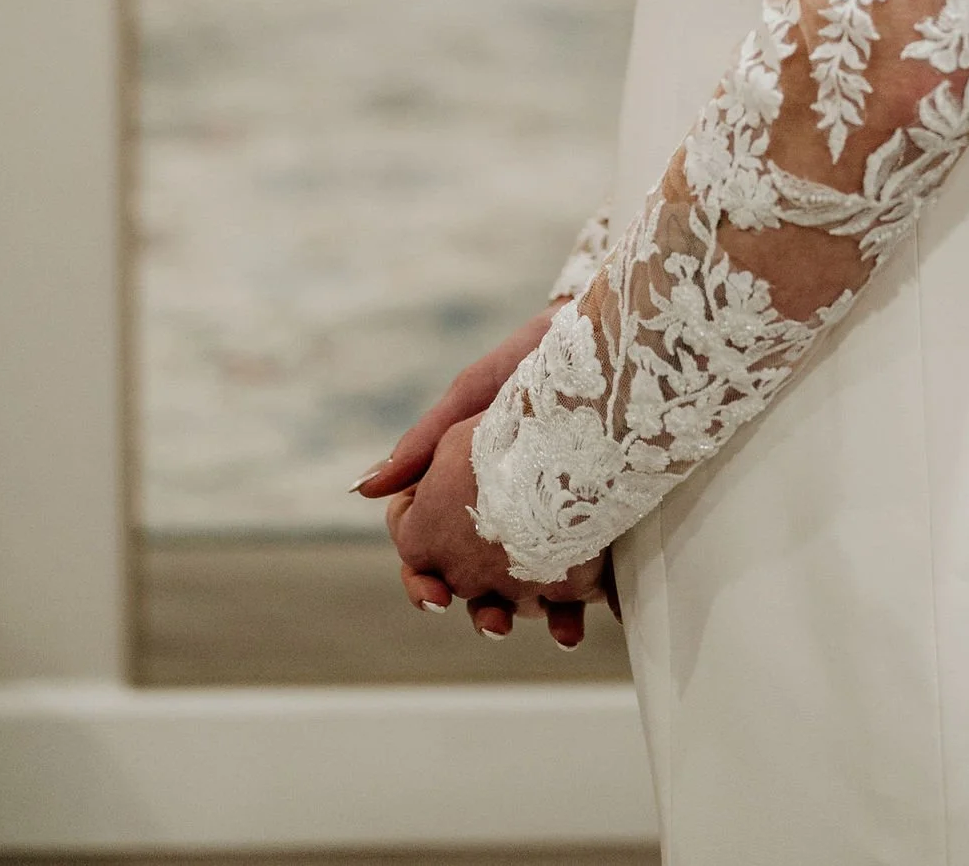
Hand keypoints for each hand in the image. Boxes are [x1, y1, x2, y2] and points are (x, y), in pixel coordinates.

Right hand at [360, 314, 571, 635]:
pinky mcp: (597, 518)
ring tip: (548, 631)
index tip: (434, 596)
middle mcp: (506, 509)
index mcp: (465, 484)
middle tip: (493, 623)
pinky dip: (579, 603)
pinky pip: (585, 574)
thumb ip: (424, 443)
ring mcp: (552, 516)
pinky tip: (583, 618)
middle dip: (482, 610)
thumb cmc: (531, 357)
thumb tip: (361, 490)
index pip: (433, 549)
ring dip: (530, 616)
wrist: (607, 338)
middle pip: (480, 580)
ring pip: (530, 587)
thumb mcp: (473, 394)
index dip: (426, 579)